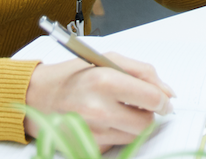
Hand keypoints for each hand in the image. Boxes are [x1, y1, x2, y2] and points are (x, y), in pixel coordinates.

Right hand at [24, 53, 175, 147]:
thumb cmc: (74, 75)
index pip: (150, 98)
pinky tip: (103, 121)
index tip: (164, 100)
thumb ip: (142, 71)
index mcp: (105, 80)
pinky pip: (117, 144)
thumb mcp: (107, 59)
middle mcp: (98, 109)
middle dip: (148, 114)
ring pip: (134, 136)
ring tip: (115, 109)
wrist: (37, 95)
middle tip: (137, 104)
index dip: (162, 100)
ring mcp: (92, 131)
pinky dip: (116, 134)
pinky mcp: (87, 146)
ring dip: (132, 124)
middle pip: (146, 123)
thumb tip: (168, 92)